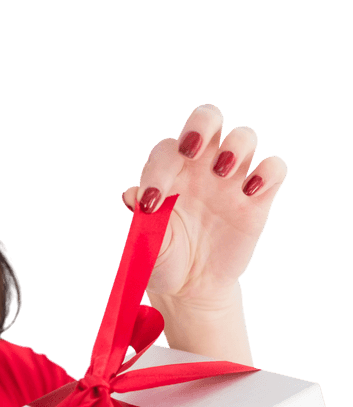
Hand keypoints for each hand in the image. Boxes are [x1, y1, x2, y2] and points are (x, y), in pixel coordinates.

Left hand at [121, 103, 287, 311]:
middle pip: (208, 118)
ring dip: (235, 145)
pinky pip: (274, 169)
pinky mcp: (258, 199)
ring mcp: (231, 180)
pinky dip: (268, 172)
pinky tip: (251, 192)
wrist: (191, 288)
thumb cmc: (164, 261)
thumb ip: (140, 221)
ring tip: (221, 172)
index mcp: (171, 172)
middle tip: (192, 151)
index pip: (167, 149)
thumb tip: (132, 195)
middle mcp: (202, 167)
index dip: (158, 169)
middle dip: (201, 124)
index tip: (151, 204)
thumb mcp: (146, 245)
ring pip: (245, 136)